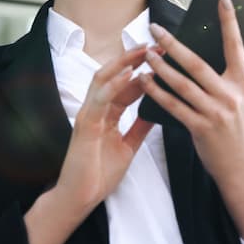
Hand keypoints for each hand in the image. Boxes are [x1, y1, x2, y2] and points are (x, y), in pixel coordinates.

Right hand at [52, 45, 153, 218]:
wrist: (80, 197)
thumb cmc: (99, 174)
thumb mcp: (128, 147)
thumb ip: (139, 127)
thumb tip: (157, 111)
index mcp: (107, 113)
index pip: (126, 84)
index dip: (144, 70)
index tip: (163, 59)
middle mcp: (97, 109)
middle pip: (114, 75)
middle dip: (135, 58)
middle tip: (157, 46)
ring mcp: (89, 114)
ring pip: (103, 79)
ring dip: (124, 63)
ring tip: (144, 51)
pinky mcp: (85, 125)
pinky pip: (100, 99)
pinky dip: (114, 84)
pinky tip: (130, 73)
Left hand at [139, 0, 243, 242]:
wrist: (241, 163)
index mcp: (243, 82)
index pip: (236, 45)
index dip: (229, 21)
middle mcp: (230, 95)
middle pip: (198, 64)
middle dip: (174, 44)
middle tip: (155, 28)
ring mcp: (214, 113)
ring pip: (182, 84)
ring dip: (162, 67)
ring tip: (146, 53)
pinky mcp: (200, 128)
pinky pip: (174, 106)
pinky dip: (158, 92)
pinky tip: (145, 80)